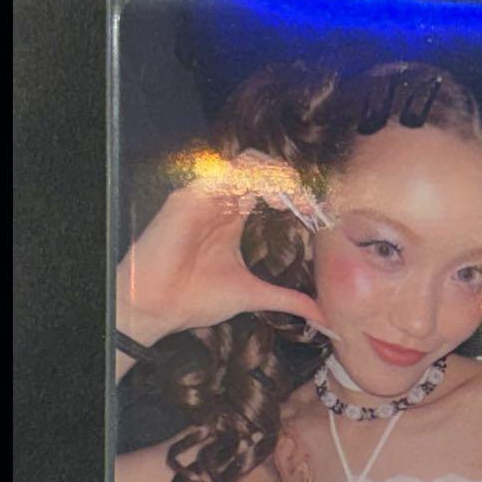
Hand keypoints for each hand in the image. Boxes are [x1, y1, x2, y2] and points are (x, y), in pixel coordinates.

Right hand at [115, 148, 337, 345]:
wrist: (158, 310)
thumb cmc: (195, 300)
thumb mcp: (252, 296)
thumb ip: (288, 299)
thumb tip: (323, 318)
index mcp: (232, 217)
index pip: (268, 187)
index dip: (295, 194)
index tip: (316, 215)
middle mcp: (219, 202)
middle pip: (260, 168)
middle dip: (290, 180)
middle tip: (309, 204)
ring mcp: (203, 196)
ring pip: (245, 163)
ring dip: (276, 176)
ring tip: (294, 200)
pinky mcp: (189, 198)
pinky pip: (224, 174)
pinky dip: (252, 180)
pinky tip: (271, 199)